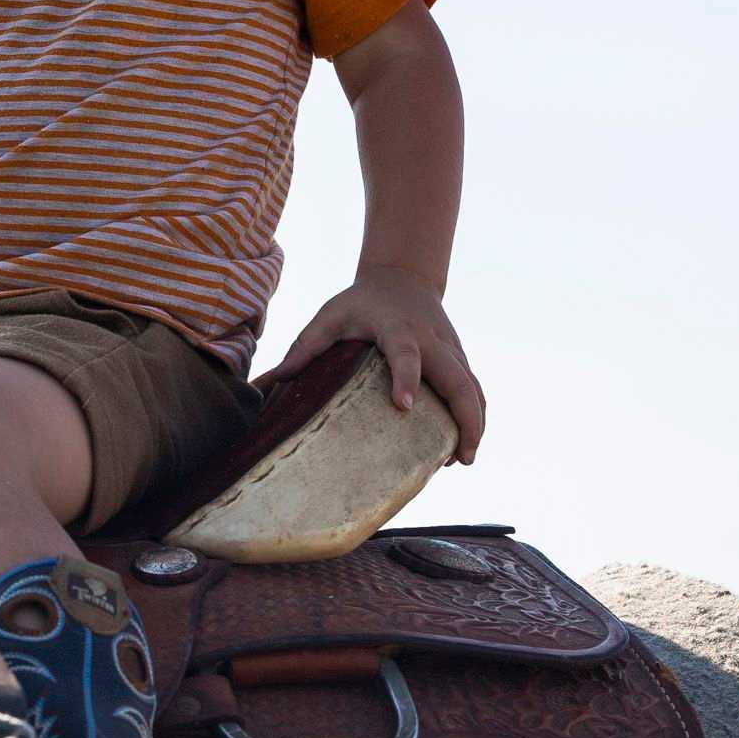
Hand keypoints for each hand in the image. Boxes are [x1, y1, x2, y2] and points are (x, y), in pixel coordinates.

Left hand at [260, 266, 486, 462]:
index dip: (406, 377)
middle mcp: (432, 340)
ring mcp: (451, 350)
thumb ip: (302, 350)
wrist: (401, 276)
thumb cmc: (358, 303)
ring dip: (474, 423)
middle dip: (465, 417)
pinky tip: (463, 447)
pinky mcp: (460, 359)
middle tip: (460, 457)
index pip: (405, 353)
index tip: (403, 407)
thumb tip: (263, 386)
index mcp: (398, 328)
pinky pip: (474, 390)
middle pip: (459, 379)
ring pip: (473, 388)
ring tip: (463, 461)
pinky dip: (475, 417)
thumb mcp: (328, 318)